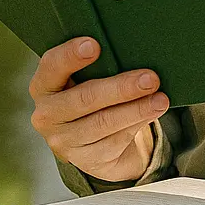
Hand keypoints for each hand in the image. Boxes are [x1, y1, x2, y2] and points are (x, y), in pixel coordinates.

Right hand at [28, 37, 168, 182]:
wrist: (93, 137)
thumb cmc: (94, 89)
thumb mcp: (88, 75)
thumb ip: (99, 63)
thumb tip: (134, 48)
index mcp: (44, 85)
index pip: (52, 66)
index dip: (70, 55)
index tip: (95, 45)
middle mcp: (47, 115)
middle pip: (85, 98)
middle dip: (121, 88)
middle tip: (151, 79)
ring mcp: (64, 141)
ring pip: (103, 123)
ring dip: (136, 110)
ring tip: (161, 99)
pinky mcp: (86, 160)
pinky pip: (115, 141)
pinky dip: (138, 124)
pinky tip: (153, 112)